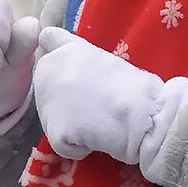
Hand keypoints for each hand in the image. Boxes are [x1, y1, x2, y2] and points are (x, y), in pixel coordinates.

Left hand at [32, 30, 166, 164]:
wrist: (142, 114)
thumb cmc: (135, 88)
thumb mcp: (104, 59)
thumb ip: (81, 57)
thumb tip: (71, 67)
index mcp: (67, 49)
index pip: (46, 39)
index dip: (54, 54)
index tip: (66, 67)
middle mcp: (50, 68)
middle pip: (45, 87)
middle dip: (62, 98)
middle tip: (92, 105)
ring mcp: (46, 98)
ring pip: (52, 119)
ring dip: (71, 125)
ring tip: (97, 121)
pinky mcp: (51, 128)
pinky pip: (62, 144)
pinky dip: (78, 148)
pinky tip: (96, 137)